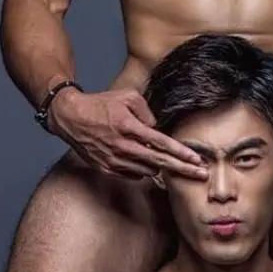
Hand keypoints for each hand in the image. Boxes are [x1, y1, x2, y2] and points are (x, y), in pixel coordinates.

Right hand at [49, 87, 207, 180]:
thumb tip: (157, 128)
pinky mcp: (106, 168)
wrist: (71, 117)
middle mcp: (123, 147)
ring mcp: (114, 160)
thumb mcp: (128, 97)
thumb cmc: (101, 104)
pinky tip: (146, 163)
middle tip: (202, 175)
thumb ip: (147, 111)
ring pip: (147, 171)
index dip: (182, 153)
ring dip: (160, 167)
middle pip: (160, 163)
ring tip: (170, 163)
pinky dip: (142, 170)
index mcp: (130, 127)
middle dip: (183, 170)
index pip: (162, 144)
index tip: (198, 161)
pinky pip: (132, 175)